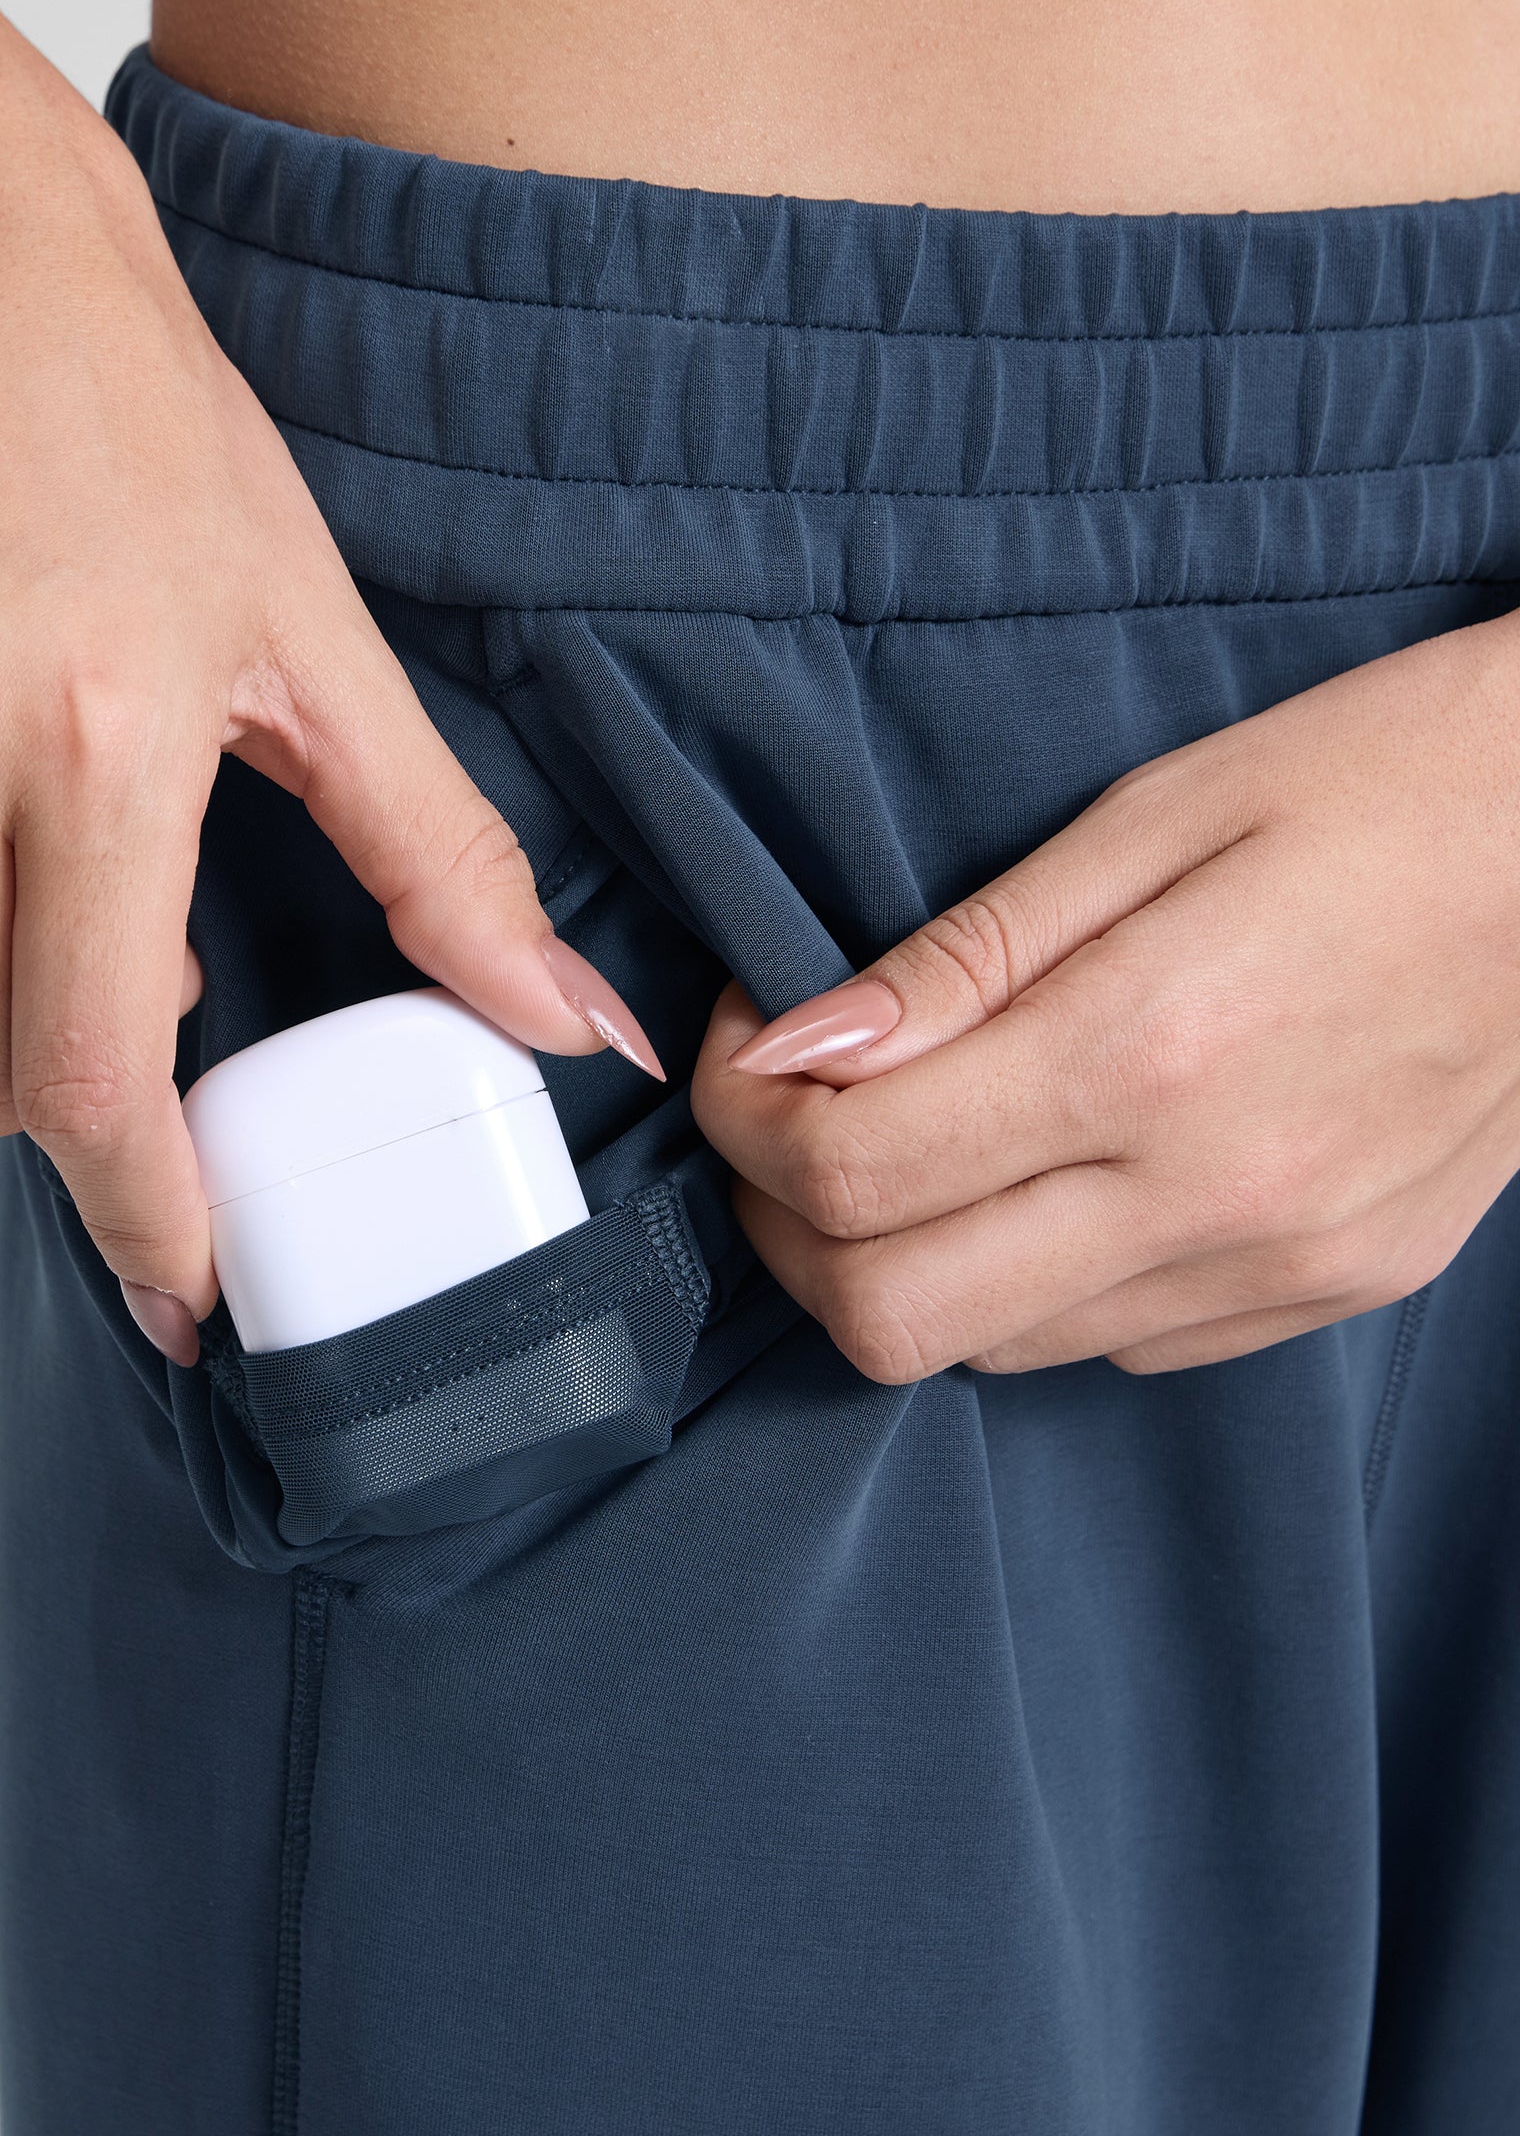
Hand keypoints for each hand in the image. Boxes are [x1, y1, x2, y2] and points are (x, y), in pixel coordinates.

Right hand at [0, 98, 656, 1362]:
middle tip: (129, 985)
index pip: (92, 1076)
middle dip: (63, 1086)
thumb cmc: (141, 431)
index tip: (181, 1290)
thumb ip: (440, 860)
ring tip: (35, 809)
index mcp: (94, 744)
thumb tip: (556, 1019)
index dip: (141, 1214)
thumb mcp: (321, 645)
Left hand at [692, 613, 1519, 1378]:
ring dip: (898, 1261)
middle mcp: (1214, 1200)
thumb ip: (963, 954)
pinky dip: (1027, 1282)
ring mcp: (1280, 1270)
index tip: (753, 1029)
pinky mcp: (1329, 1293)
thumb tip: (798, 1041)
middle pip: (888, 1315)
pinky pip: (1110, 1346)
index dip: (744, 1113)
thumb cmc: (1392, 782)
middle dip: (782, 1225)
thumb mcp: (1160, 812)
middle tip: (788, 1110)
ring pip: (988, 1353)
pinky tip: (1045, 1173)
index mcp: (1152, 1054)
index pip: (848, 1175)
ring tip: (911, 1132)